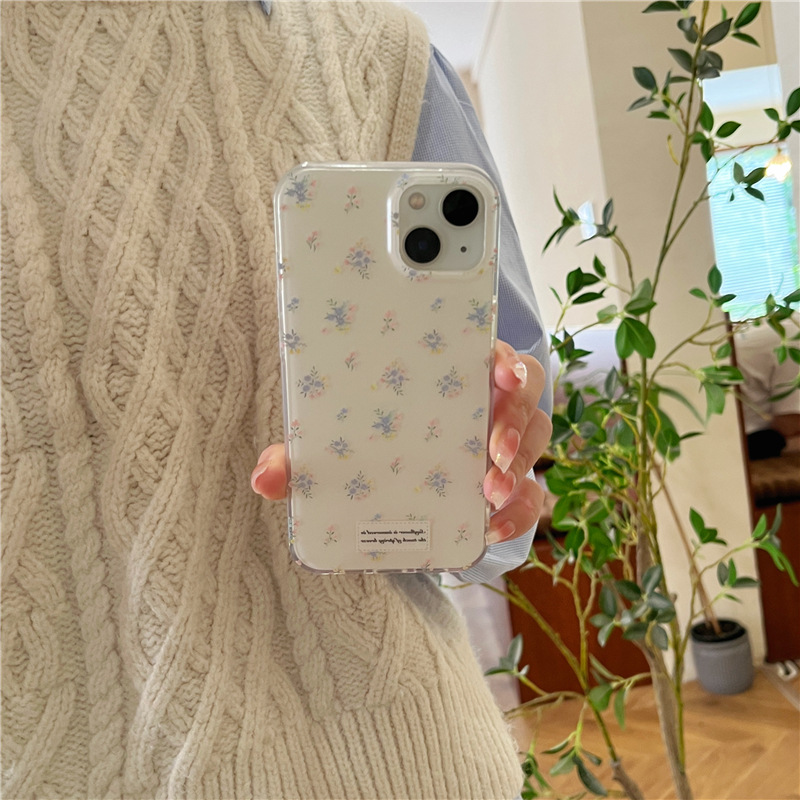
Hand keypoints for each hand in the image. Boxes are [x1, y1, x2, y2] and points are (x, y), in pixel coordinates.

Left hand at [251, 339, 550, 544]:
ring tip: (490, 493)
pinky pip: (532, 496)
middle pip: (523, 395)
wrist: (404, 487)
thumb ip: (308, 454)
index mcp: (453, 375)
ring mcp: (508, 443)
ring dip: (519, 469)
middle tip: (493, 450)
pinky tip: (491, 527)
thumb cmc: (377, 443)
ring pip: (535, 442)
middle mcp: (487, 403)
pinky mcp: (514, 485)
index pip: (488, 352)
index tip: (498, 367)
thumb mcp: (341, 444)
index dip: (501, 357)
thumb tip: (265, 476)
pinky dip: (519, 513)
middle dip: (513, 420)